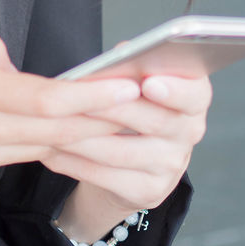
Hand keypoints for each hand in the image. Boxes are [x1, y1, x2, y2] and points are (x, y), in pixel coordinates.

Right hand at [0, 32, 141, 206]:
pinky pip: (11, 156)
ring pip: (41, 146)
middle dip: (108, 120)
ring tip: (117, 118)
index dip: (94, 95)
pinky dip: (33, 142)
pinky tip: (47, 130)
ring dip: (79, 134)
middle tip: (147, 107)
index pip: (46, 97)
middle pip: (58, 131)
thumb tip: (13, 66)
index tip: (129, 86)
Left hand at [43, 73, 212, 228]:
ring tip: (53, 123)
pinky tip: (49, 150)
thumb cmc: (131, 108)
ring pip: (122, 151)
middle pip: (154, 121)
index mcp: (192, 99)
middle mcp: (189, 133)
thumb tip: (120, 54)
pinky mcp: (148, 191)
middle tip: (78, 95)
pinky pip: (105, 176)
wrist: (132, 161)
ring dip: (83, 136)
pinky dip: (73, 162)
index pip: (194, 93)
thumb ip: (132, 68)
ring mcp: (171, 166)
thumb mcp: (135, 82)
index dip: (175, 89)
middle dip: (112, 107)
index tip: (149, 83)